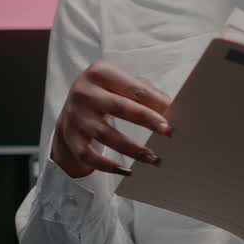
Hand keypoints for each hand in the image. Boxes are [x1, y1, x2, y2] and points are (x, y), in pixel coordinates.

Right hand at [51, 59, 172, 177]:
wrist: (71, 108)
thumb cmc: (105, 93)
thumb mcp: (121, 82)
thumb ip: (146, 91)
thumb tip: (171, 108)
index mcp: (101, 72)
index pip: (134, 89)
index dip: (155, 103)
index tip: (172, 116)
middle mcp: (85, 92)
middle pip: (120, 107)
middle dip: (147, 120)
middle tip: (167, 132)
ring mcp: (76, 116)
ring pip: (106, 135)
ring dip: (132, 149)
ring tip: (152, 157)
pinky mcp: (71, 138)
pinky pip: (89, 156)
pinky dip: (108, 166)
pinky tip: (126, 170)